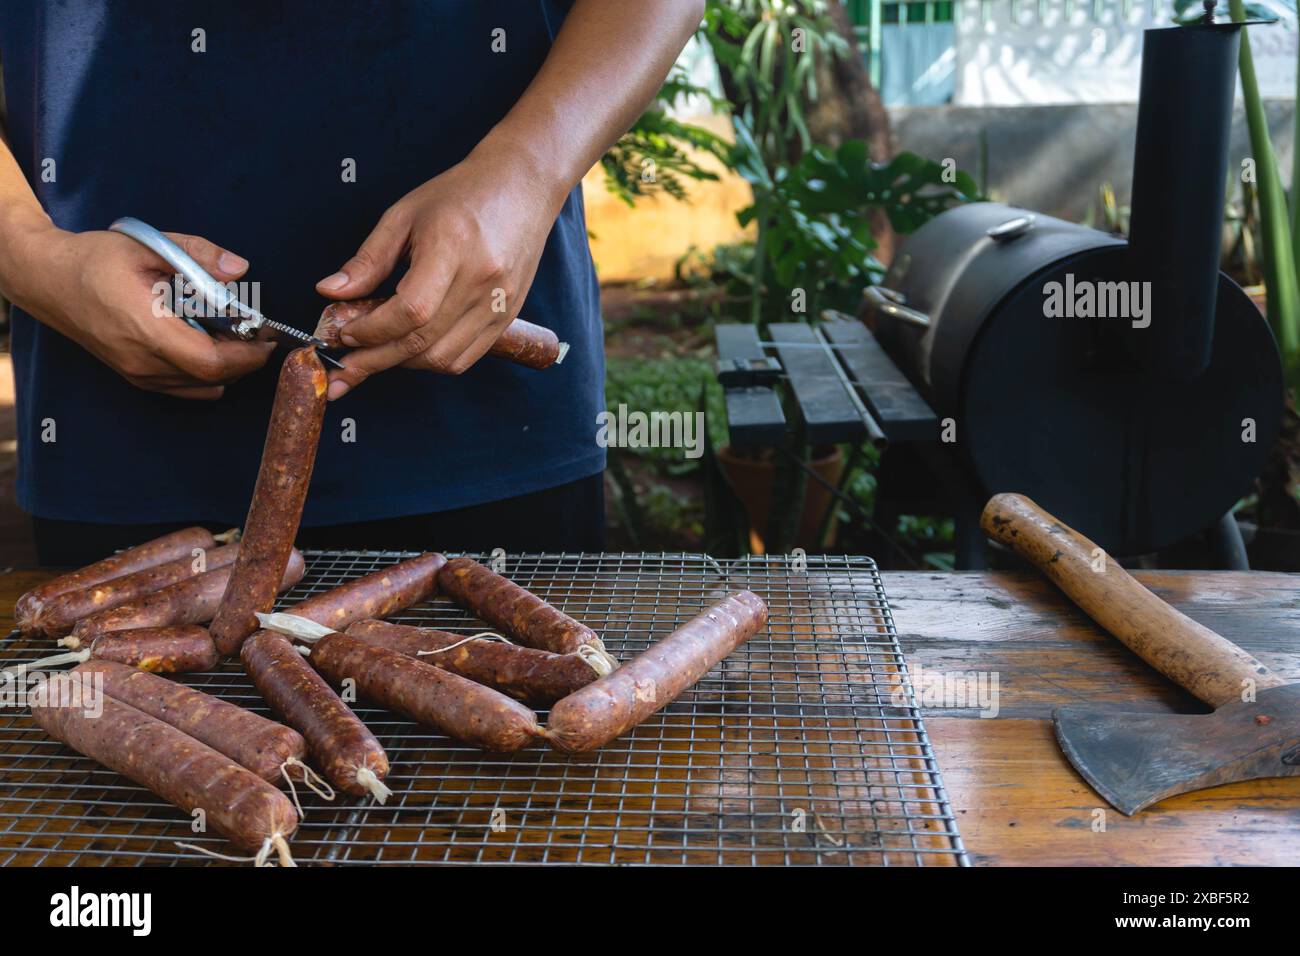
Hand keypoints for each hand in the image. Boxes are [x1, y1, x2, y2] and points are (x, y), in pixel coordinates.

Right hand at [3, 224, 274, 399]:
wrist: (48, 280)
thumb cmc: (95, 260)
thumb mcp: (148, 244)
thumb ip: (197, 256)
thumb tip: (239, 269)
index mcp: (145, 328)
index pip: (210, 361)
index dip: (247, 354)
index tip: (268, 336)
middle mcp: (142, 361)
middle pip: (212, 377)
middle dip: (244, 359)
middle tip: (259, 334)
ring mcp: (137, 374)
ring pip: (201, 387)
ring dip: (228, 366)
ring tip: (235, 336)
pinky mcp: (136, 378)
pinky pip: (185, 388)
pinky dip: (207, 373)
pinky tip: (210, 346)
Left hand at [315, 140, 561, 398]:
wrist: (521, 187)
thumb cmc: (460, 195)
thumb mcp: (403, 215)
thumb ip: (368, 260)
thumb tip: (329, 293)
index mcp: (453, 247)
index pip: (410, 311)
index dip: (371, 331)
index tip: (344, 334)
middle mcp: (482, 281)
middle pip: (423, 342)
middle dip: (376, 360)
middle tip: (343, 367)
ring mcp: (499, 304)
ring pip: (443, 358)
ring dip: (403, 364)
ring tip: (375, 356)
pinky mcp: (507, 318)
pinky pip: (464, 358)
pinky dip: (431, 361)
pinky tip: (410, 350)